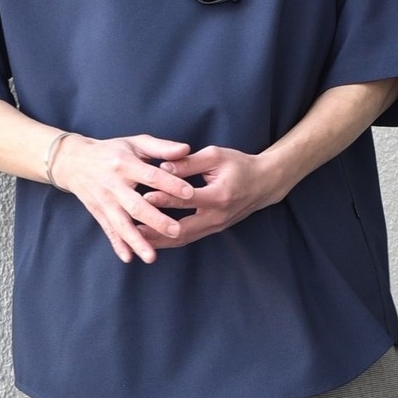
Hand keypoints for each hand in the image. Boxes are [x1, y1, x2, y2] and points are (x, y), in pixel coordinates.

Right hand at [50, 133, 199, 262]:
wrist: (74, 162)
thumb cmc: (112, 151)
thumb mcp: (135, 143)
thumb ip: (161, 147)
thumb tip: (186, 149)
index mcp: (125, 164)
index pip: (151, 176)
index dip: (170, 184)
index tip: (190, 193)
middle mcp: (114, 185)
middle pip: (136, 205)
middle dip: (156, 220)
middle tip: (176, 231)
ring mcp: (105, 202)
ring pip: (122, 224)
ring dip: (137, 241)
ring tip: (151, 257)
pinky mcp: (99, 213)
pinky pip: (109, 231)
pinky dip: (118, 245)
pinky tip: (129, 258)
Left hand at [134, 146, 289, 248]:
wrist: (264, 183)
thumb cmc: (239, 165)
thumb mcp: (216, 156)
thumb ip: (189, 162)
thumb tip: (162, 167)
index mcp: (219, 196)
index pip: (187, 199)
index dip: (165, 198)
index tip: (143, 197)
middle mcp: (217, 216)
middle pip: (182, 229)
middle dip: (156, 231)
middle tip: (132, 229)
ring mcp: (215, 227)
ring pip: (183, 239)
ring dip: (160, 241)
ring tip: (136, 240)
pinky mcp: (213, 230)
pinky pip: (188, 238)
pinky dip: (169, 241)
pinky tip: (152, 240)